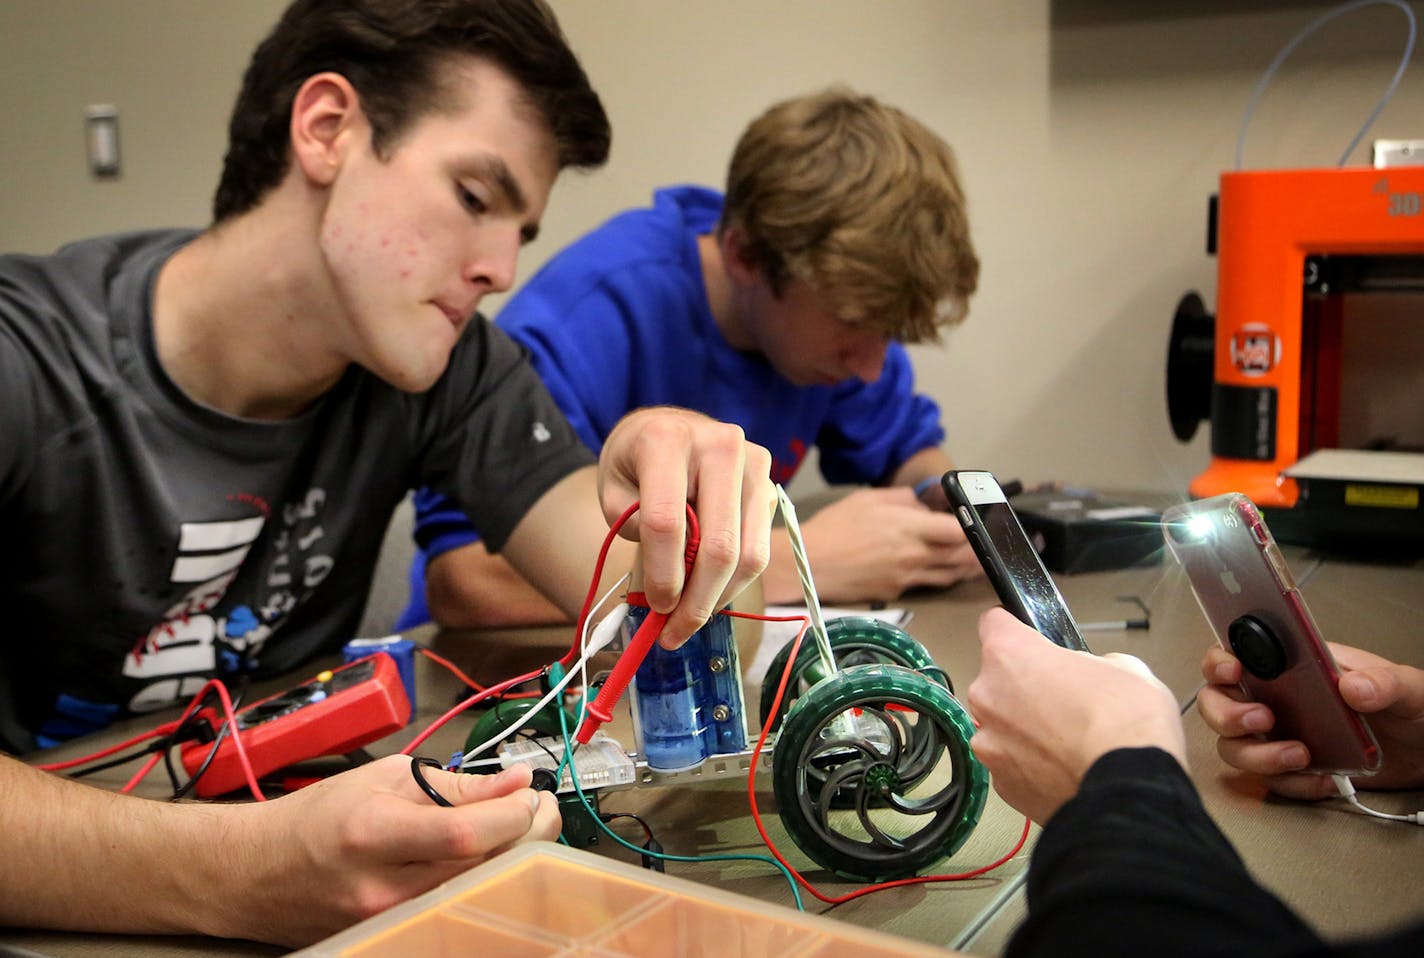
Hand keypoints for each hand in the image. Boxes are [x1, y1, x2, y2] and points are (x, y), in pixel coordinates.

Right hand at [226, 756, 557, 945]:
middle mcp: (382, 886)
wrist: (255, 873)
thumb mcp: (382, 779)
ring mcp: (388, 920)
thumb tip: (513, 782)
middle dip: (525, 833)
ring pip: (477, 890)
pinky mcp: (395, 935)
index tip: (528, 792)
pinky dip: (483, 879)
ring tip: (516, 827)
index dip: (512, 814)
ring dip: (511, 857)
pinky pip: (456, 906)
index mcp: (374, 833)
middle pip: (482, 867)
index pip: (465, 834)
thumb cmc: (316, 819)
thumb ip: (453, 783)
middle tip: (535, 807)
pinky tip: (489, 858)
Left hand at [598, 406, 773, 645]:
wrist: (668, 427)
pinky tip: (708, 592)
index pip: (667, 521)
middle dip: (696, 601)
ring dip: (719, 598)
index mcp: (669, 439)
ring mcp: (755, 464)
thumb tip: (670, 575)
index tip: (654, 606)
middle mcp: (722, 445)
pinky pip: (759, 549)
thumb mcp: (612, 487)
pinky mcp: (771, 485)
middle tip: (674, 633)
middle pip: (719, 545)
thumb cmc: (635, 462)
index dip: (662, 574)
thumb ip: (631, 524)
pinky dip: (734, 581)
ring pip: (749, 554)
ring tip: (690, 620)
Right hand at [763, 486, 981, 604]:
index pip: (958, 530)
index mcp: (910, 528)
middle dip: (978, 551)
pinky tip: (944, 571)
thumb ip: (902, 498)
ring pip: (949, 575)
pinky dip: (941, 577)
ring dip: (967, 569)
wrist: (809, 565)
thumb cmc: (835, 527)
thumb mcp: (867, 499)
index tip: (982, 521)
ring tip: (978, 562)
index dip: (975, 527)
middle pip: (961, 556)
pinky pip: (927, 584)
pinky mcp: (897, 592)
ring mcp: (907, 578)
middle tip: (989, 545)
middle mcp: (915, 555)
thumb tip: (923, 504)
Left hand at [968, 608, 1185, 823]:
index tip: (1028, 641)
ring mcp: (989, 743)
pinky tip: (1064, 769)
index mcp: (1011, 655)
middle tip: (1064, 702)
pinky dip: (1032, 766)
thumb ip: (1091, 664)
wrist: (1127, 791)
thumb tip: (1089, 675)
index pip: (994, 624)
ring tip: (1067, 743)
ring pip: (1001, 726)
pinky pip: (1012, 765)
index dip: (1014, 630)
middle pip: (996, 681)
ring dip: (1025, 730)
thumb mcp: (1124, 668)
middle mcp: (988, 696)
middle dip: (1024, 688)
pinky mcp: (1001, 784)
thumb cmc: (1125, 724)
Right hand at [1197, 643, 1423, 798]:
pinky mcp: (1292, 769)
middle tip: (1262, 721)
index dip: (1219, 661)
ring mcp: (1281, 734)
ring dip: (1257, 755)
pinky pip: (1270, 780)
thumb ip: (1385, 682)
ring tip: (1299, 756)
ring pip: (1234, 746)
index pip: (1237, 653)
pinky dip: (1292, 784)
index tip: (1232, 671)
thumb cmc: (1411, 709)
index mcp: (1294, 666)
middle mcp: (1277, 698)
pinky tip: (1324, 779)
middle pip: (1219, 703)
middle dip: (1228, 715)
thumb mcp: (1408, 687)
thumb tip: (1355, 687)